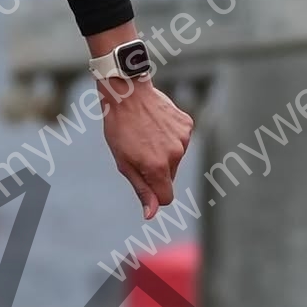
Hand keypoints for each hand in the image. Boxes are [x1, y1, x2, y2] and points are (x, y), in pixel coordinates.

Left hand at [99, 78, 193, 218]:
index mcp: (157, 167)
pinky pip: (180, 140)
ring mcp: (184, 138)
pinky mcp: (187, 125)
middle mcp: (175, 154)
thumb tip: (151, 214)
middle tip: (138, 150)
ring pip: (175, 158)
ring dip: (163, 152)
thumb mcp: (124, 162)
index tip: (144, 181)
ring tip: (146, 134)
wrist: (127, 93)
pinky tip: (156, 124)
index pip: (166, 197)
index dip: (154, 194)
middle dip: (156, 169)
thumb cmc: (119, 128)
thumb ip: (141, 189)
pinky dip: (170, 137)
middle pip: (169, 177)